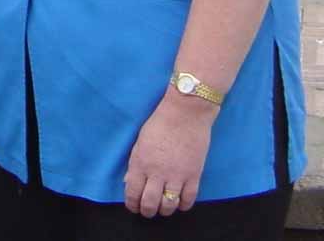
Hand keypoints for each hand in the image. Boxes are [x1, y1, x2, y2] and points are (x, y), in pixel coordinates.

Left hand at [124, 91, 216, 216]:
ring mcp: (177, 176)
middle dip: (147, 211)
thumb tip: (129, 182)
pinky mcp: (194, 175)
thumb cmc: (159, 123)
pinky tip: (180, 203)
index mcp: (140, 162)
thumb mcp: (140, 141)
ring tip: (163, 209)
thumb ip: (135, 163)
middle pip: (150, 204)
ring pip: (169, 206)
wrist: (185, 113)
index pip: (132, 192)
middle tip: (147, 211)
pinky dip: (184, 205)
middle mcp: (157, 173)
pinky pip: (188, 199)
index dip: (132, 204)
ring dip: (165, 211)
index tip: (133, 207)